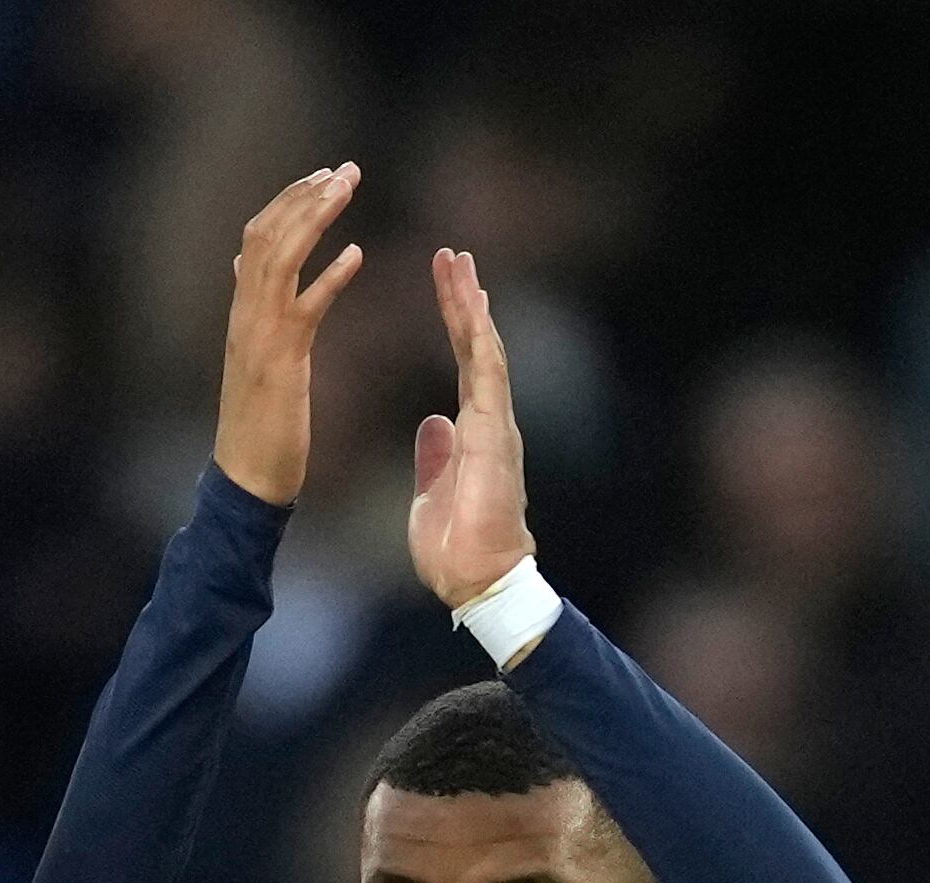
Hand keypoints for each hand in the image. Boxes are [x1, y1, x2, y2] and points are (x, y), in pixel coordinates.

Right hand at [211, 163, 363, 504]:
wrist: (245, 482)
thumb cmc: (258, 429)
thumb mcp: (255, 356)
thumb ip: (253, 310)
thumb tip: (245, 267)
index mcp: (242, 313)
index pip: (258, 238)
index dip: (290, 202)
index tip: (324, 176)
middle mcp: (244, 316)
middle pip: (266, 235)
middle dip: (305, 196)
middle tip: (345, 169)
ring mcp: (258, 337)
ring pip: (279, 258)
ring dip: (315, 218)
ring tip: (347, 188)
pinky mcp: (280, 364)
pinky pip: (304, 309)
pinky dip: (329, 277)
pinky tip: (358, 254)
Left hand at [408, 248, 535, 607]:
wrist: (477, 581)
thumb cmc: (457, 549)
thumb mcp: (433, 492)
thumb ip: (436, 456)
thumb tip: (433, 425)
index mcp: (474, 431)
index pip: (464, 363)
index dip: (454, 323)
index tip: (447, 286)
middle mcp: (490, 420)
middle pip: (476, 345)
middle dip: (463, 299)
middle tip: (451, 255)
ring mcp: (496, 423)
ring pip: (485, 349)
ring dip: (471, 304)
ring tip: (457, 262)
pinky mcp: (495, 432)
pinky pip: (488, 373)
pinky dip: (480, 334)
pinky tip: (473, 301)